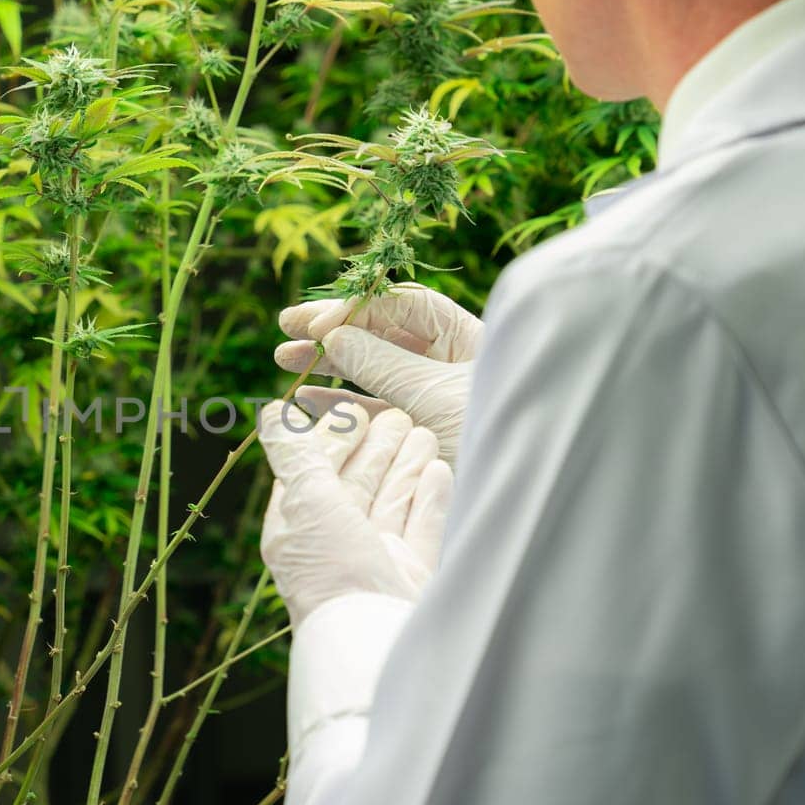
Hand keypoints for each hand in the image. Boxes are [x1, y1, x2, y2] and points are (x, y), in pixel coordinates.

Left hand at [258, 396, 453, 627]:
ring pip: (391, 505)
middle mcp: (335, 546)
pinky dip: (430, 501)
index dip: (332, 440)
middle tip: (398, 416)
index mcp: (299, 529)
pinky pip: (421, 532)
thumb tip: (269, 413)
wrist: (378, 639)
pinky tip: (440, 471)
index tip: (354, 408)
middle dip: (376, 450)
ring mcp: (375, 564)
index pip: (314, 473)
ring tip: (424, 434)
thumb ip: (294, 456)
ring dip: (406, 468)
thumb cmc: (334, 569)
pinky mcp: (411, 579)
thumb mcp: (305, 501)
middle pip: (357, 486)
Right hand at [273, 284, 482, 463]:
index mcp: (467, 337)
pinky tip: (307, 400)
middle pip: (383, 333)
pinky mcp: (419, 432)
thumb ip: (380, 363)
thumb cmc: (492, 433)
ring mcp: (432, 397)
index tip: (317, 323)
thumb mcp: (433, 394)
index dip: (357, 309)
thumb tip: (333, 335)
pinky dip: (341, 404)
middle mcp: (450, 362)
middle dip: (334, 331)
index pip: (404, 307)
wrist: (520, 497)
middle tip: (287, 327)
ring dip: (329, 366)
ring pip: (373, 372)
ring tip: (284, 360)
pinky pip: (374, 410)